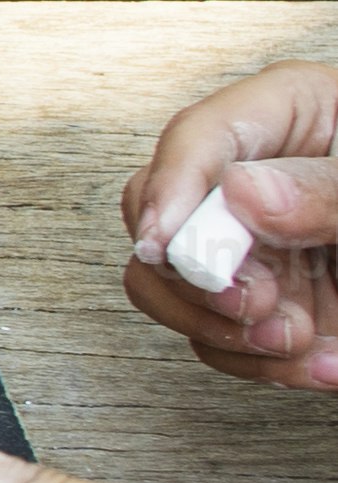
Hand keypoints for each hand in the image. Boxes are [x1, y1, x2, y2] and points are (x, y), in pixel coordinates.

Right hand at [124, 61, 337, 390]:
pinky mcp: (276, 302)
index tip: (169, 245)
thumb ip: (330, 190)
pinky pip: (228, 340)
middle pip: (161, 218)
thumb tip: (244, 194)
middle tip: (261, 309)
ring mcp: (262, 245)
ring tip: (308, 348)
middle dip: (202, 278)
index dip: (172, 191)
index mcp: (292, 115)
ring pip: (180, 291)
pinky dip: (271, 366)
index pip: (200, 140)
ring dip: (237, 335)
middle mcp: (259, 178)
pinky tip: (329, 367)